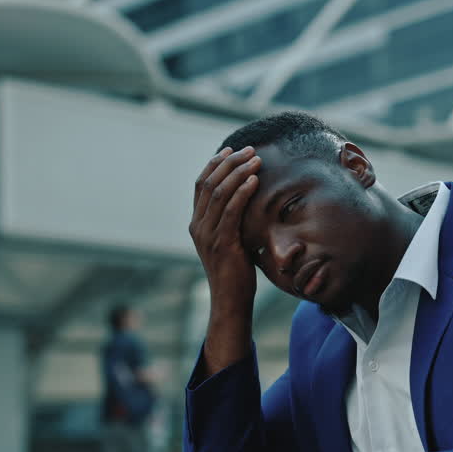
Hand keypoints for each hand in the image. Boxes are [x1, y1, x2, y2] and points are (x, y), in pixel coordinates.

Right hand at [189, 147, 260, 314]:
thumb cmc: (235, 272)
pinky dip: (242, 192)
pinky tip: (255, 180)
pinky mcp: (222, 243)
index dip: (215, 164)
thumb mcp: (230, 241)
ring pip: (219, 193)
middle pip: (209, 183)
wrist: (230, 301)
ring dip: (239, 172)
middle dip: (230, 162)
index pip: (200, 185)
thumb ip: (231, 222)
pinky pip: (231, 211)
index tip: (231, 150)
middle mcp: (197, 226)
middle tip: (249, 150)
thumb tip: (247, 201)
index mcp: (196, 224)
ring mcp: (207, 235)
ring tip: (256, 160)